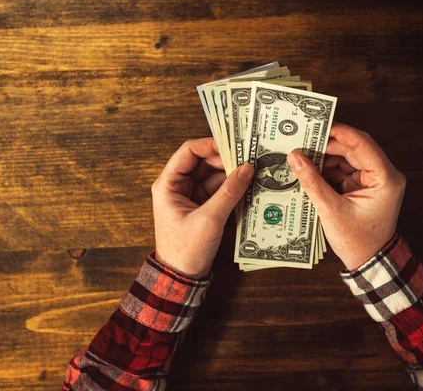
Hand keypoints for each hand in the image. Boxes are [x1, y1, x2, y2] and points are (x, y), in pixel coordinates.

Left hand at [151, 138, 253, 278]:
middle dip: (226, 160)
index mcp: (168, 184)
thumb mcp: (210, 219)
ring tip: (254, 172)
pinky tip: (249, 187)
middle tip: (250, 158)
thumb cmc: (186, 250)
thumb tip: (247, 168)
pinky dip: (232, 189)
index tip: (234, 144)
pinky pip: (218, 191)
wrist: (182, 278)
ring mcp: (191, 196)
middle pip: (204, 162)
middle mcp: (178, 186)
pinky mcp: (202, 207)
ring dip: (232, 175)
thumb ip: (229, 192)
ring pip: (214, 176)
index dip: (211, 145)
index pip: (188, 152)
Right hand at [286, 122, 405, 270]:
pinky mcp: (364, 186)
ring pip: (348, 157)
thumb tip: (295, 157)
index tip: (318, 125)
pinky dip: (328, 169)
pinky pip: (345, 169)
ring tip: (302, 155)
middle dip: (328, 145)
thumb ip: (312, 182)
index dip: (340, 132)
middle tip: (303, 140)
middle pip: (354, 148)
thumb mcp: (331, 210)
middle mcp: (384, 175)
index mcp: (385, 178)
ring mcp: (374, 180)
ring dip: (326, 157)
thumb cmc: (357, 240)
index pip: (363, 144)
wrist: (369, 261)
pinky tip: (310, 169)